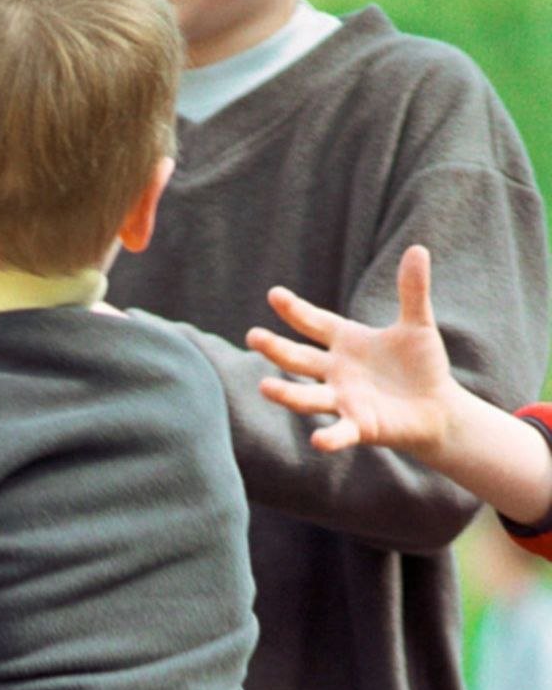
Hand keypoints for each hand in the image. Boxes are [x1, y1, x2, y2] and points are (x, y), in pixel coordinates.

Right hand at [246, 245, 457, 453]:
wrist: (437, 409)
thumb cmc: (422, 366)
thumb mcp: (417, 325)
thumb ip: (412, 291)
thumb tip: (417, 248)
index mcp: (345, 343)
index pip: (313, 323)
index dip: (295, 310)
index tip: (274, 295)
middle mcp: (335, 371)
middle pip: (298, 359)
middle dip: (275, 349)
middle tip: (253, 336)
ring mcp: (343, 399)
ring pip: (307, 396)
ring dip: (285, 393)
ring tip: (264, 387)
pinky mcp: (359, 426)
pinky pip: (340, 432)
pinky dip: (329, 438)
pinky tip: (318, 441)